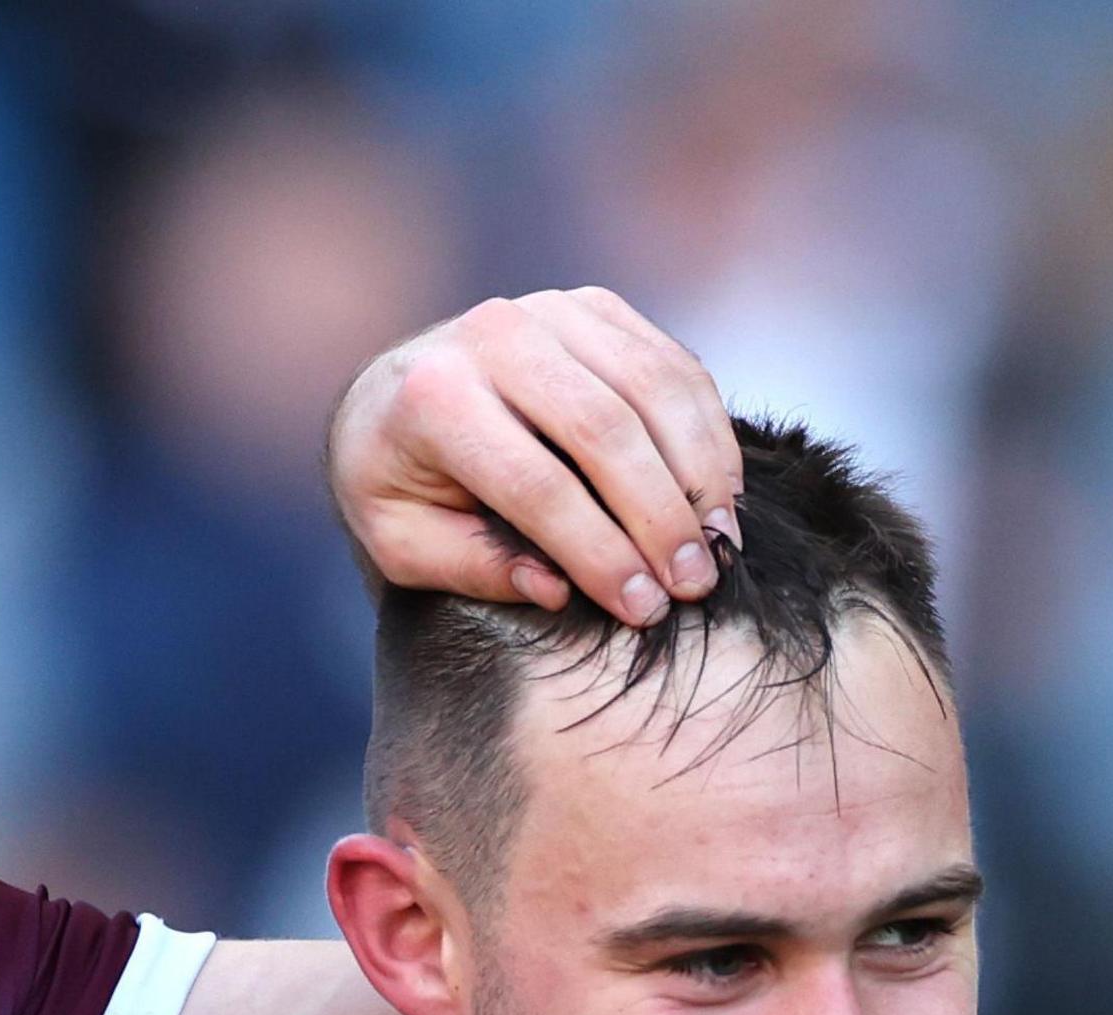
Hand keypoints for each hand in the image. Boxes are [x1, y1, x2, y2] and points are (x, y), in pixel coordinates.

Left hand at [327, 286, 742, 625]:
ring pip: (652, 390)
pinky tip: (720, 493)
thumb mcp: (403, 542)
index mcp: (433, 399)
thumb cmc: (400, 482)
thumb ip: (474, 567)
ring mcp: (548, 310)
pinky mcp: (594, 307)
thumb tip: (557, 589)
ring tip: (720, 545)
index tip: (643, 608)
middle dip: (660, 517)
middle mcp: (491, 337)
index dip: (598, 552)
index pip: (535, 485)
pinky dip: (706, 430)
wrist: (391, 393)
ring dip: (699, 473)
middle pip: (603, 431)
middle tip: (696, 583)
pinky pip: (672, 365)